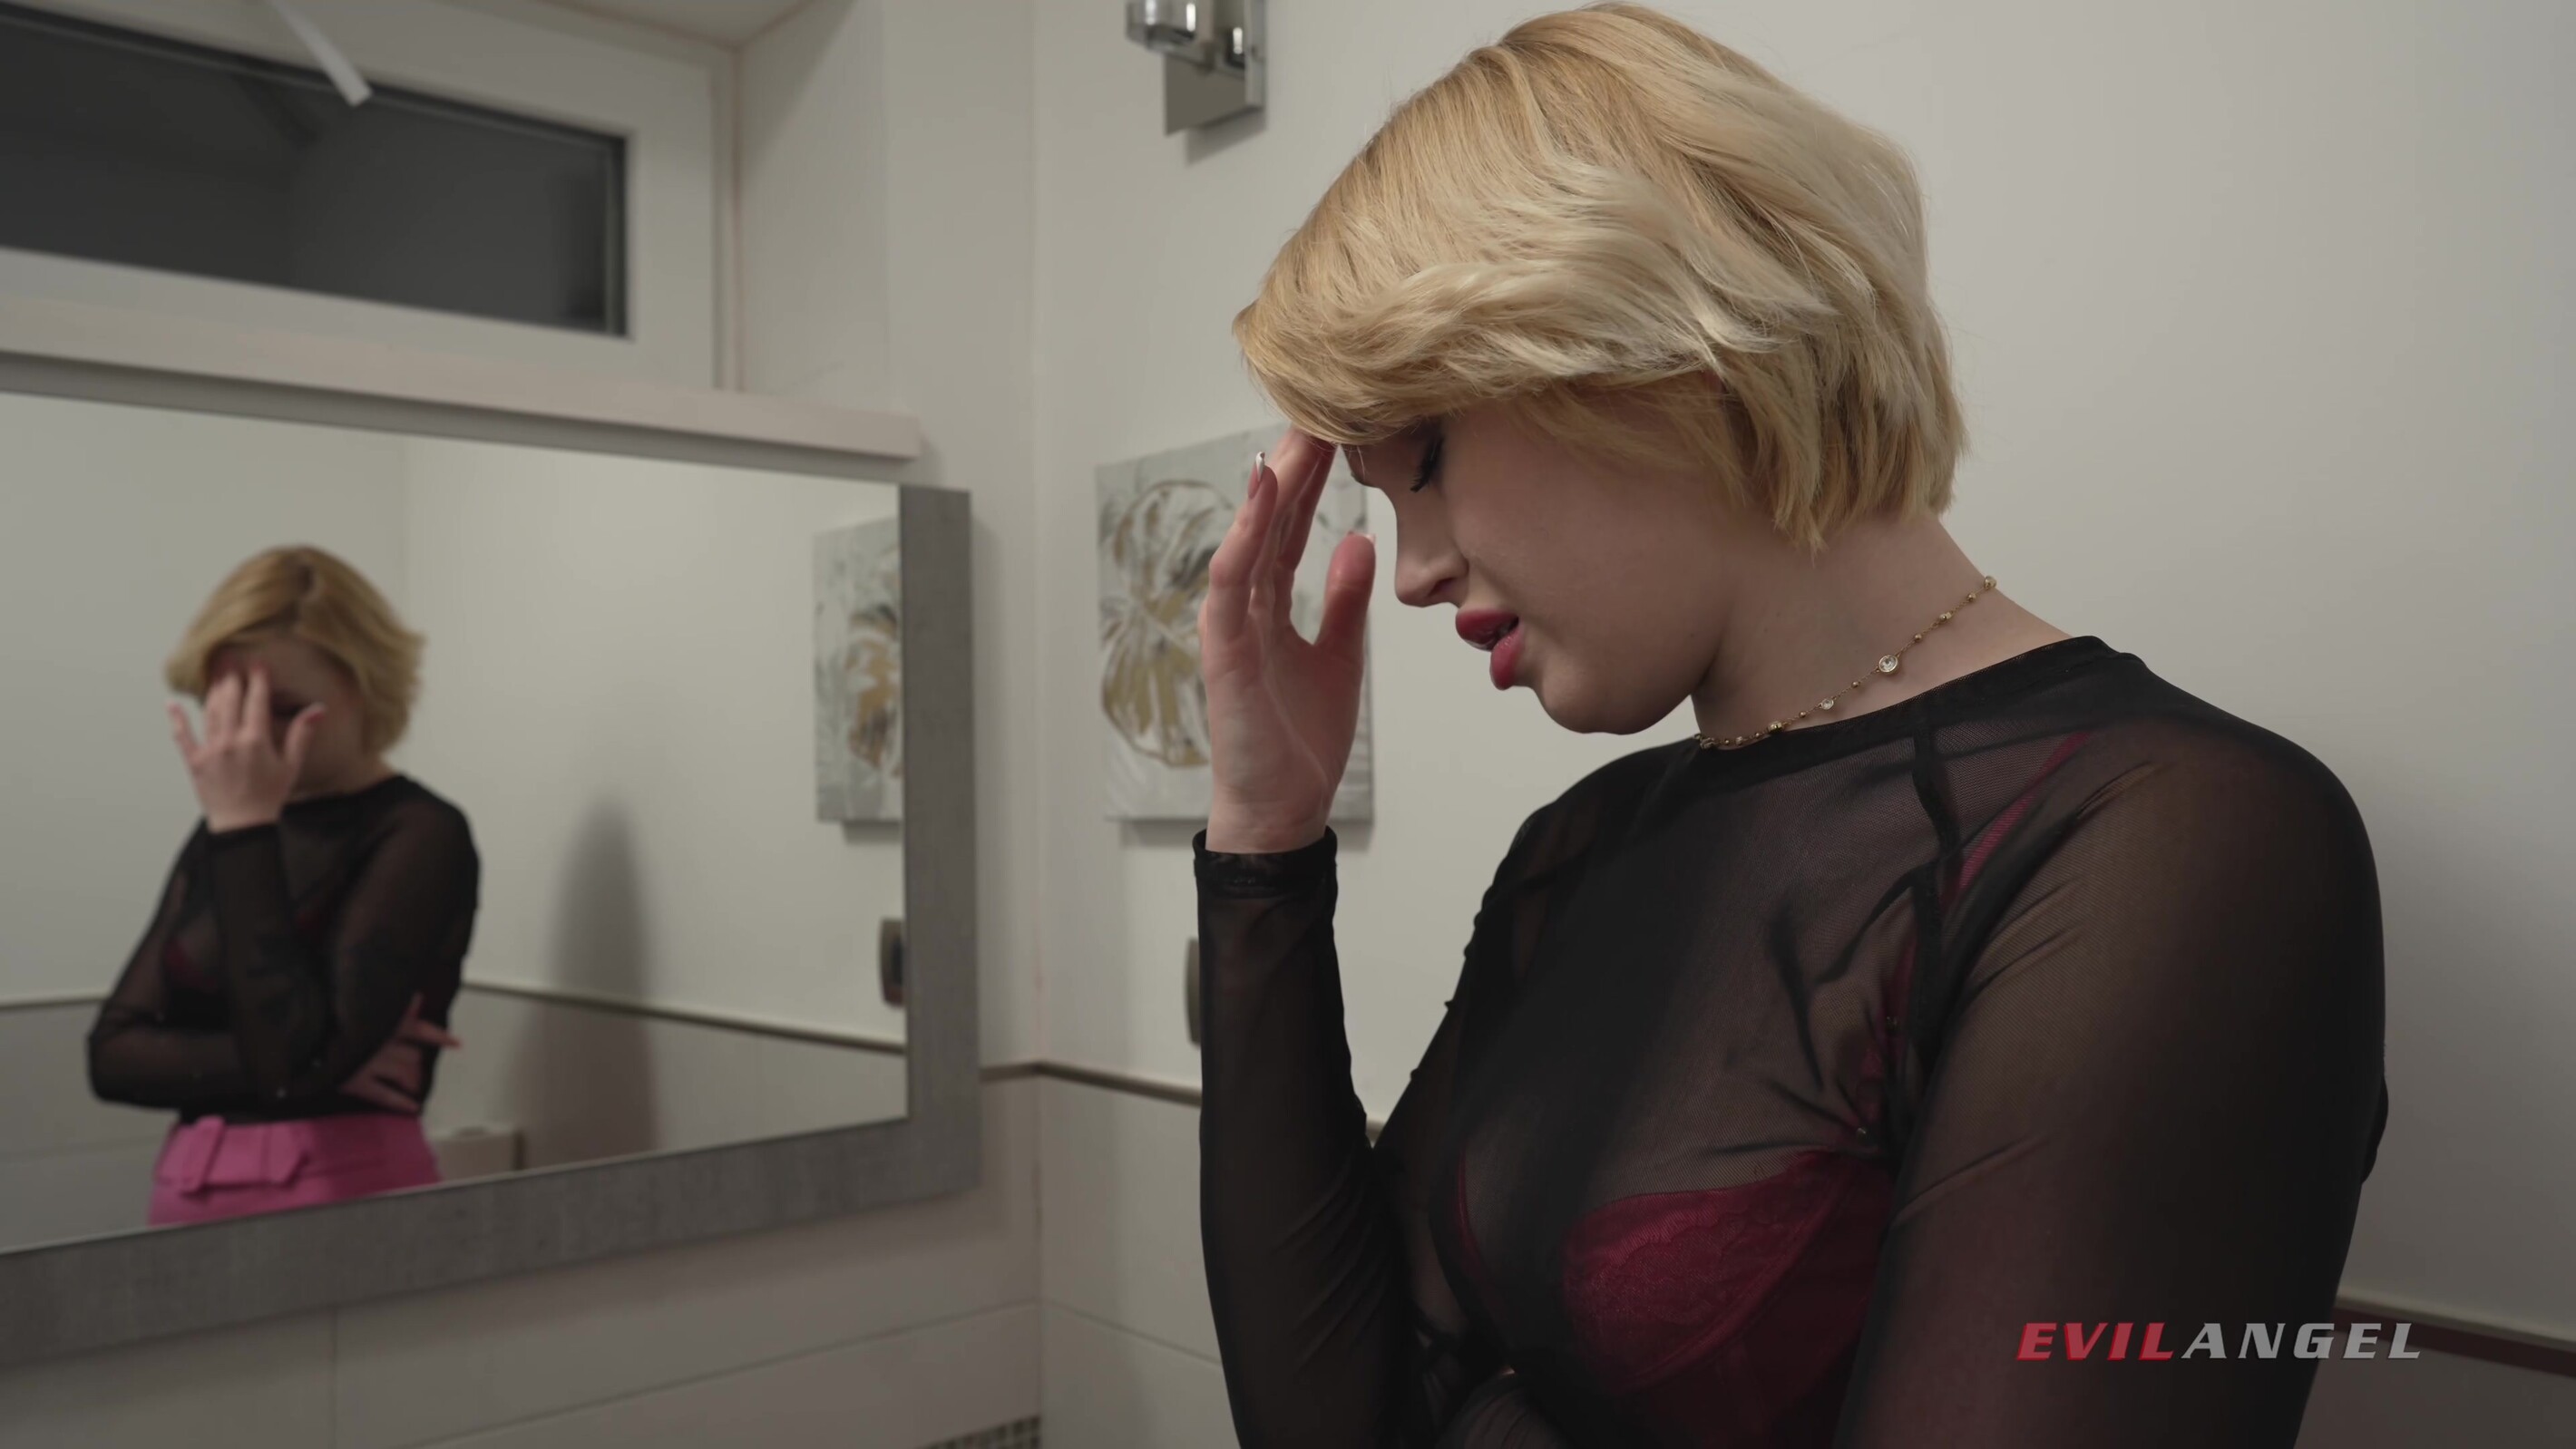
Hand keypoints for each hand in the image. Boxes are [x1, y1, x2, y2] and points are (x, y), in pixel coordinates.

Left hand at [169, 666, 321, 832]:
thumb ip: (301, 734)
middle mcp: (230, 741)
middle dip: (232, 678)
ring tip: (215, 675)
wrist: (242, 825)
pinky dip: (176, 720)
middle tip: (231, 659)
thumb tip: (317, 710)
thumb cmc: (269, 797)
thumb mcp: (291, 765)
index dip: (257, 679)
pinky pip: (183, 736)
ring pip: (210, 712)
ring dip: (213, 691)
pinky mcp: (195, 761)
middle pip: (230, 700)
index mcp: (255, 740)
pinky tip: (171, 705)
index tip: (257, 662)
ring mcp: (210, 750)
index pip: (256, 701)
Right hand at [339, 995, 460, 1113]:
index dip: (439, 1036)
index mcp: (384, 1022)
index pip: (419, 1028)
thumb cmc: (327, 1012)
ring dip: (412, 1079)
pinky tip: (414, 1108)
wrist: (297, 1032)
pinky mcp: (355, 1082)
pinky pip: (385, 1096)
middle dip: (416, 1062)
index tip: (457, 1043)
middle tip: (415, 1067)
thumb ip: (389, 1003)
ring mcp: (370, 1064)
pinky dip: (401, 1102)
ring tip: (414, 1083)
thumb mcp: (358, 1003)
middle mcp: (382, 1044)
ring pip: (403, 1074)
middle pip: (412, 1056)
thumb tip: (417, 997)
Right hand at [1196, 430, 1375, 853]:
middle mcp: (1244, 605)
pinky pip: (1232, 582)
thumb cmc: (1299, 738)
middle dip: (1292, 464)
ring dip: (1268, 487)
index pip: (1288, 525)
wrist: (1281, 808)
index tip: (1338, 426)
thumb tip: (1356, 540)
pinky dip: (1244, 535)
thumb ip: (1343, 600)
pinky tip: (1261, 494)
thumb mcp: (1340, 655)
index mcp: (1268, 605)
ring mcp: (1230, 625)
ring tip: (1292, 436)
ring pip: (1247, 539)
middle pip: (1266, 520)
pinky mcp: (1225, 651)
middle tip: (1318, 405)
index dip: (1311, 476)